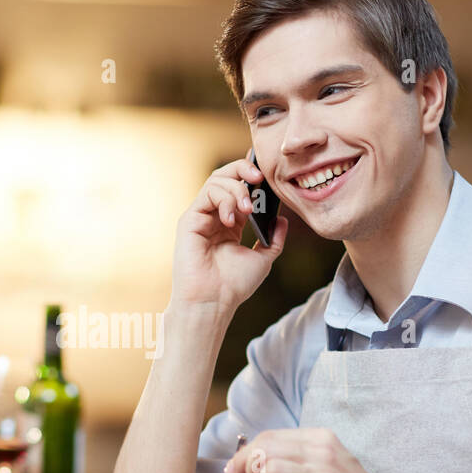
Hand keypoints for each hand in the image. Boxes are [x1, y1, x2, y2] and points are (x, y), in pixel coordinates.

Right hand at [169, 150, 288, 314]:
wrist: (213, 302)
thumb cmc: (234, 285)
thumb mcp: (263, 258)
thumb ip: (274, 238)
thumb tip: (281, 218)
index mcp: (230, 223)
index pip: (240, 187)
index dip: (252, 176)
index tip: (268, 174)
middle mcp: (214, 216)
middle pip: (226, 176)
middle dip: (244, 170)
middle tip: (259, 178)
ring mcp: (201, 216)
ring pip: (216, 181)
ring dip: (236, 189)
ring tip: (247, 209)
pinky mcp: (190, 220)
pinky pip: (207, 194)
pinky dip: (224, 199)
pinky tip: (232, 219)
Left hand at [225, 428, 416, 472]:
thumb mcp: (324, 467)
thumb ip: (288, 463)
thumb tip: (242, 467)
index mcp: (321, 439)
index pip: (269, 437)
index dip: (246, 454)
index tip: (236, 469)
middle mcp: (322, 453)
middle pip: (264, 450)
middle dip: (249, 470)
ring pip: (269, 471)